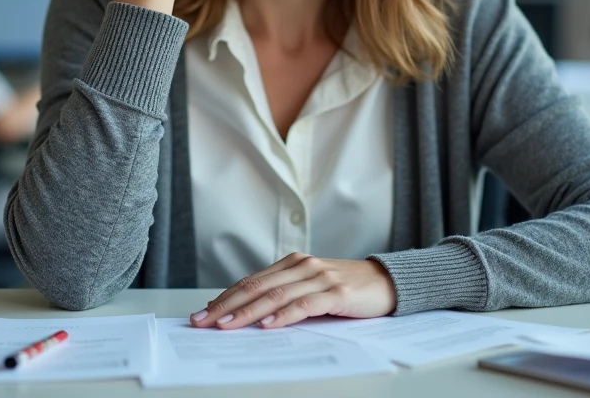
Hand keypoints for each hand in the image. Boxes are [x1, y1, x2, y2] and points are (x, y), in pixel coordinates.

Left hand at [189, 253, 397, 329]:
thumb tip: (248, 316)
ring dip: (248, 312)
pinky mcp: (336, 292)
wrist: (387, 282)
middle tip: (203, 321)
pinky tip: (268, 325)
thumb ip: (285, 296)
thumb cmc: (346, 289)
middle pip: (256, 287)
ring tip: (227, 326)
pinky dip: (284, 315)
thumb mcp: (311, 289)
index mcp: (292, 264)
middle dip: (226, 305)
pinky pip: (304, 304)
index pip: (250, 282)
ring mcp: (319, 277)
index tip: (202, 313)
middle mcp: (302, 266)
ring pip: (276, 295)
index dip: (224, 297)